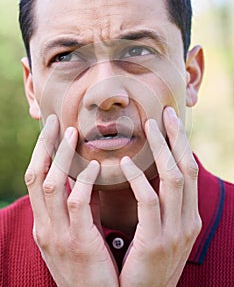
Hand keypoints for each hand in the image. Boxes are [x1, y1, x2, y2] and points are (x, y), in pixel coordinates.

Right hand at [25, 115, 118, 286]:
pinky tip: (95, 165)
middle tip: (54, 121)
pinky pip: (77, 205)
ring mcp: (58, 235)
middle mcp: (44, 226)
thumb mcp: (76, 234)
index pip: (34, 178)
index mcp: (44, 223)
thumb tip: (88, 177)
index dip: (40, 152)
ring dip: (61, 157)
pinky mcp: (78, 243)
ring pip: (51, 185)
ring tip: (73, 133)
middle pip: (35, 176)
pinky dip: (83, 182)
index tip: (50, 129)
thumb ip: (80, 207)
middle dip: (43, 146)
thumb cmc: (88, 265)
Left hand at [119, 107, 201, 286]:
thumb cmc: (147, 261)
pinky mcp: (156, 241)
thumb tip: (143, 173)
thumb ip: (157, 204)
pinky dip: (139, 178)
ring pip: (174, 178)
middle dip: (177, 138)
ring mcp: (175, 231)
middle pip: (186, 168)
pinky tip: (126, 162)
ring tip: (148, 126)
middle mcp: (187, 220)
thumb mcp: (159, 231)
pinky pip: (149, 201)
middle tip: (165, 113)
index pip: (189, 170)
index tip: (171, 120)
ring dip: (161, 149)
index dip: (181, 144)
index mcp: (187, 215)